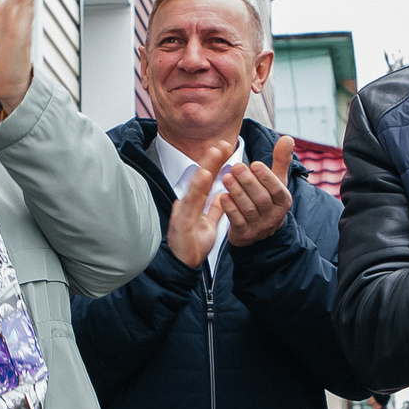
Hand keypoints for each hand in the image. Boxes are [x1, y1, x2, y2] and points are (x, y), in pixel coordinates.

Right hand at [166, 140, 233, 267]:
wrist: (182, 266)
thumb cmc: (193, 246)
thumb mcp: (208, 225)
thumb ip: (214, 210)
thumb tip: (222, 196)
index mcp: (195, 203)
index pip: (207, 180)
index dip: (216, 164)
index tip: (227, 148)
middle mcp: (187, 203)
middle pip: (201, 178)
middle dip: (212, 160)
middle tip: (224, 143)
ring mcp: (183, 211)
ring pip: (195, 186)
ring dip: (205, 167)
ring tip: (215, 152)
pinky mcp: (181, 221)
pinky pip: (190, 202)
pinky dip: (196, 188)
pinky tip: (204, 176)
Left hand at [221, 137, 296, 246]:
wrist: (259, 230)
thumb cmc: (268, 198)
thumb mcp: (277, 181)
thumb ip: (281, 160)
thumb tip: (287, 138)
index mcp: (284, 202)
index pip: (277, 189)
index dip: (266, 177)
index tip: (254, 163)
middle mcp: (274, 216)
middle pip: (261, 199)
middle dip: (248, 182)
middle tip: (235, 166)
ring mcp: (259, 227)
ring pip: (248, 209)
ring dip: (237, 192)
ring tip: (226, 177)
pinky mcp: (245, 234)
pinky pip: (237, 221)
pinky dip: (230, 209)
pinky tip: (222, 196)